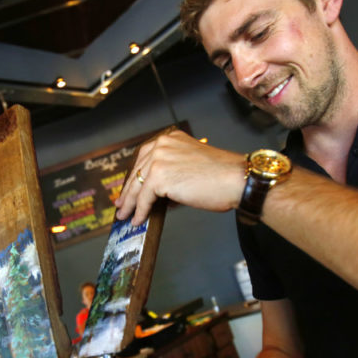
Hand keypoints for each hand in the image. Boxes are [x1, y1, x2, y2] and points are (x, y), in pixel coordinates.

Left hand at [115, 131, 246, 224]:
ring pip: (137, 186)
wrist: (236, 180)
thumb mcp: (192, 165)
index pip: (144, 157)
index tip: (129, 187)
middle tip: (121, 204)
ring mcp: (159, 159)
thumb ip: (173, 173)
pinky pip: (144, 198)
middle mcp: (162, 144)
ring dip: (130, 203)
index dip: (136, 175)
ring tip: (125, 216)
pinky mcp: (159, 176)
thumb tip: (158, 194)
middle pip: (137, 171)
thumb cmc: (222, 177)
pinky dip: (139, 211)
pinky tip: (138, 219)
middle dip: (128, 190)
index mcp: (171, 139)